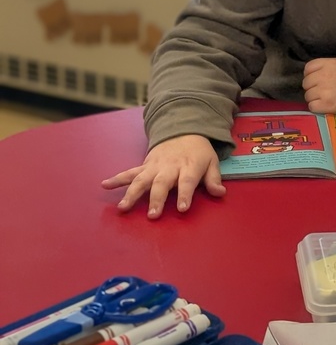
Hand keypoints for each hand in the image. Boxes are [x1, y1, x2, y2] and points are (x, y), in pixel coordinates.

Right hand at [101, 135, 225, 218]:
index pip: (187, 182)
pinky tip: (104, 184)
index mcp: (189, 166)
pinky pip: (129, 172)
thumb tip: (220, 193)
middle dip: (157, 199)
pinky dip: (117, 178)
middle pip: (162, 183)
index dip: (185, 195)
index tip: (182, 209)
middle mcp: (170, 167)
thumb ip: (214, 179)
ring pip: (141, 179)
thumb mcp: (212, 162)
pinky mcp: (145, 165)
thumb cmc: (199, 152)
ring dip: (131, 193)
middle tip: (152, 215)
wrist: (183, 129)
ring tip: (122, 207)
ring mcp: (155, 166)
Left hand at [303, 57, 335, 114]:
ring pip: (308, 96)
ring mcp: (322, 91)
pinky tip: (324, 105)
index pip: (308, 68)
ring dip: (314, 98)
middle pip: (306, 83)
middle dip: (312, 87)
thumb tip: (314, 73)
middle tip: (320, 90)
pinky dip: (316, 107)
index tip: (316, 79)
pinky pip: (312, 106)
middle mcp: (322, 77)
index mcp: (326, 64)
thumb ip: (326, 66)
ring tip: (323, 99)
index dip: (310, 74)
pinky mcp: (325, 105)